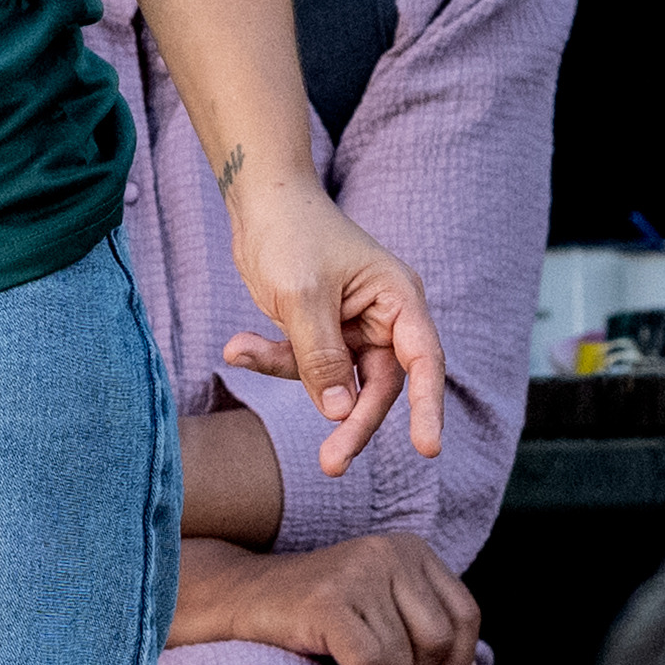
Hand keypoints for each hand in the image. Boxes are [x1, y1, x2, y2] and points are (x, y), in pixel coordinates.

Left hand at [227, 160, 450, 466]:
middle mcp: (385, 317)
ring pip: (336, 380)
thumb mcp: (302, 296)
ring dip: (289, 372)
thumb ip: (320, 356)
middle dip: (351, 421)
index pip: (423, 362)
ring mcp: (353, 327)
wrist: (260, 201)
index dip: (428, 407)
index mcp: (398, 300)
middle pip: (379, 385)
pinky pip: (305, 365)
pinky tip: (237, 346)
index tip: (428, 448)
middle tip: (330, 464)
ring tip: (238, 349)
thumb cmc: (291, 233)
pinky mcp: (323, 333)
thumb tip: (339, 412)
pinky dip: (272, 359)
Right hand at [228, 530, 484, 664]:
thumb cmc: (319, 616)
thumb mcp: (383, 610)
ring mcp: (356, 573)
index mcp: (410, 548)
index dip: (458, 662)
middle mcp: (388, 551)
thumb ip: (426, 633)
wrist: (242, 599)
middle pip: (438, 640)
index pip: (465, 614)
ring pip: (403, 659)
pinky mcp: (327, 602)